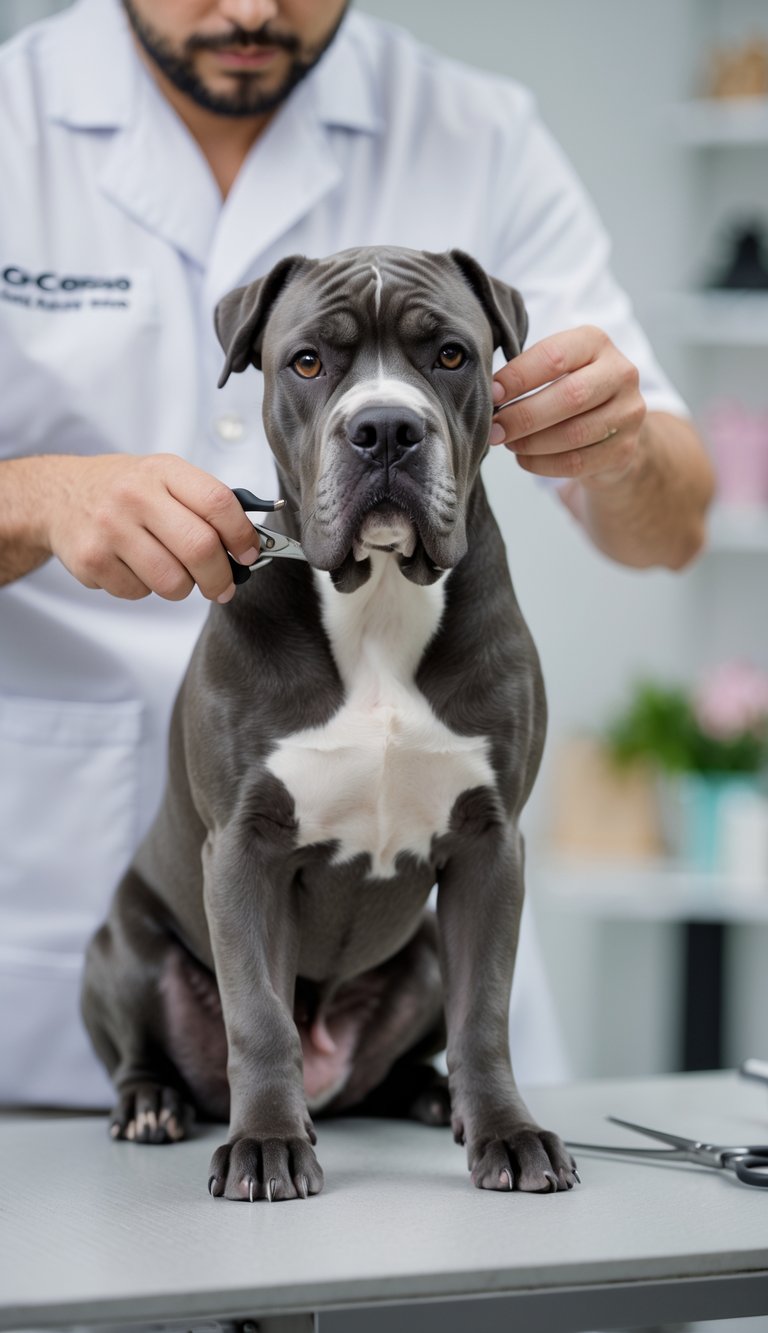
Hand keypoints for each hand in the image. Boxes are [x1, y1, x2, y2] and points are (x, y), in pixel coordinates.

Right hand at [41, 453, 260, 601]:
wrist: (58, 495)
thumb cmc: (124, 490)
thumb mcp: (164, 477)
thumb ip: (204, 504)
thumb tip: (250, 543)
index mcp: (163, 471)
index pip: (218, 503)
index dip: (242, 535)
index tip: (249, 554)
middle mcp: (135, 495)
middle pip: (200, 548)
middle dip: (220, 577)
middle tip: (223, 586)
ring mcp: (111, 528)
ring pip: (172, 582)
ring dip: (183, 587)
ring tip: (172, 571)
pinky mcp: (92, 559)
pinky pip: (139, 593)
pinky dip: (145, 588)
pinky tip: (133, 566)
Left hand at [489, 325, 646, 487]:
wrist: (613, 426)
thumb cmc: (569, 390)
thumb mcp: (555, 368)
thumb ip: (526, 372)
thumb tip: (489, 394)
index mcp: (596, 342)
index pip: (554, 356)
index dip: (518, 377)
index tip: (491, 394)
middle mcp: (621, 373)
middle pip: (570, 396)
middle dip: (524, 416)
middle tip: (494, 428)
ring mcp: (628, 413)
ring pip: (574, 433)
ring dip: (532, 443)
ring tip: (508, 443)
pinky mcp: (624, 449)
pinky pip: (577, 462)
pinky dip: (543, 464)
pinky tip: (525, 459)